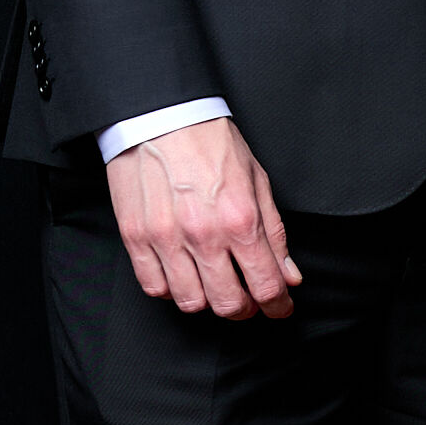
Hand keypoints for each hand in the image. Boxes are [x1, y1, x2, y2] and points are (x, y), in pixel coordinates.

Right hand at [105, 117, 301, 318]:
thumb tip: (289, 274)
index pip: (266, 286)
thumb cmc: (210, 142)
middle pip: (228, 303)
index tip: (280, 307)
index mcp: (240, 220)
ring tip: (213, 284)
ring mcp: (166, 239)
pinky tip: (182, 274)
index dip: (278, 305)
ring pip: (190, 302)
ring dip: (207, 300)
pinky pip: (154, 286)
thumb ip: (274, 234)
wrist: (161, 116)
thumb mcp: (257, 182)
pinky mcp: (136, 237)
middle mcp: (203, 235)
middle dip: (244, 308)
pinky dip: (171, 289)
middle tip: (247, 300)